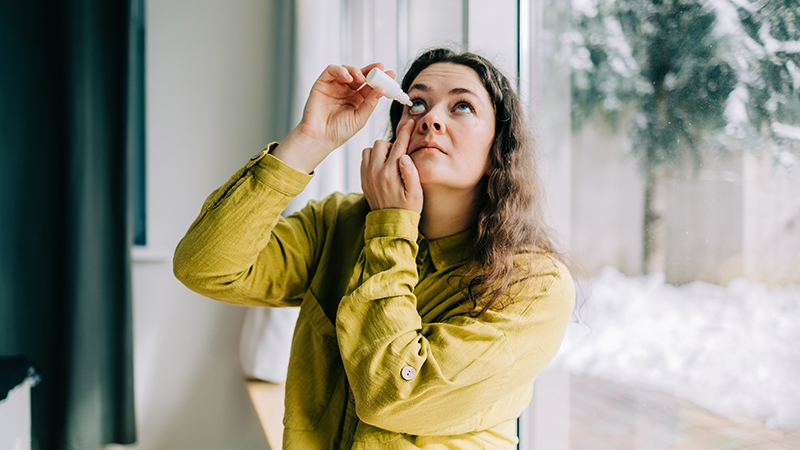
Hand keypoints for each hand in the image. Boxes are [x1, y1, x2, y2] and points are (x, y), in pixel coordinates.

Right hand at [274, 63, 390, 172]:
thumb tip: (382, 90)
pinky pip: (331, 70)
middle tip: (380, 69)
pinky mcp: (322, 83)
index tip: (391, 74)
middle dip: (371, 70)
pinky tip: (348, 77)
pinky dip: (340, 70)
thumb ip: (370, 104)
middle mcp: (347, 91)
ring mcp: (335, 86)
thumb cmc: (338, 132)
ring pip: (347, 70)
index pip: (371, 85)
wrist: (320, 138)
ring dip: (356, 70)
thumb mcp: (360, 118)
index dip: (381, 78)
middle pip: (361, 74)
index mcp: (358, 99)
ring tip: (362, 78)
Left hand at [361, 119, 422, 213]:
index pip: (398, 145)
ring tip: (390, 161)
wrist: (391, 224)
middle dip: (391, 145)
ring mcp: (367, 176)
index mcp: (391, 174)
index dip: (406, 132)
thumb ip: (411, 172)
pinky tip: (382, 166)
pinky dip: (372, 158)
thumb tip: (404, 156)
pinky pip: (364, 159)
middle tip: (400, 154)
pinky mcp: (363, 179)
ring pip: (370, 150)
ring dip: (380, 151)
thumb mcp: (416, 193)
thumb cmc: (407, 208)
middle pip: (381, 144)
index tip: (410, 122)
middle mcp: (376, 172)